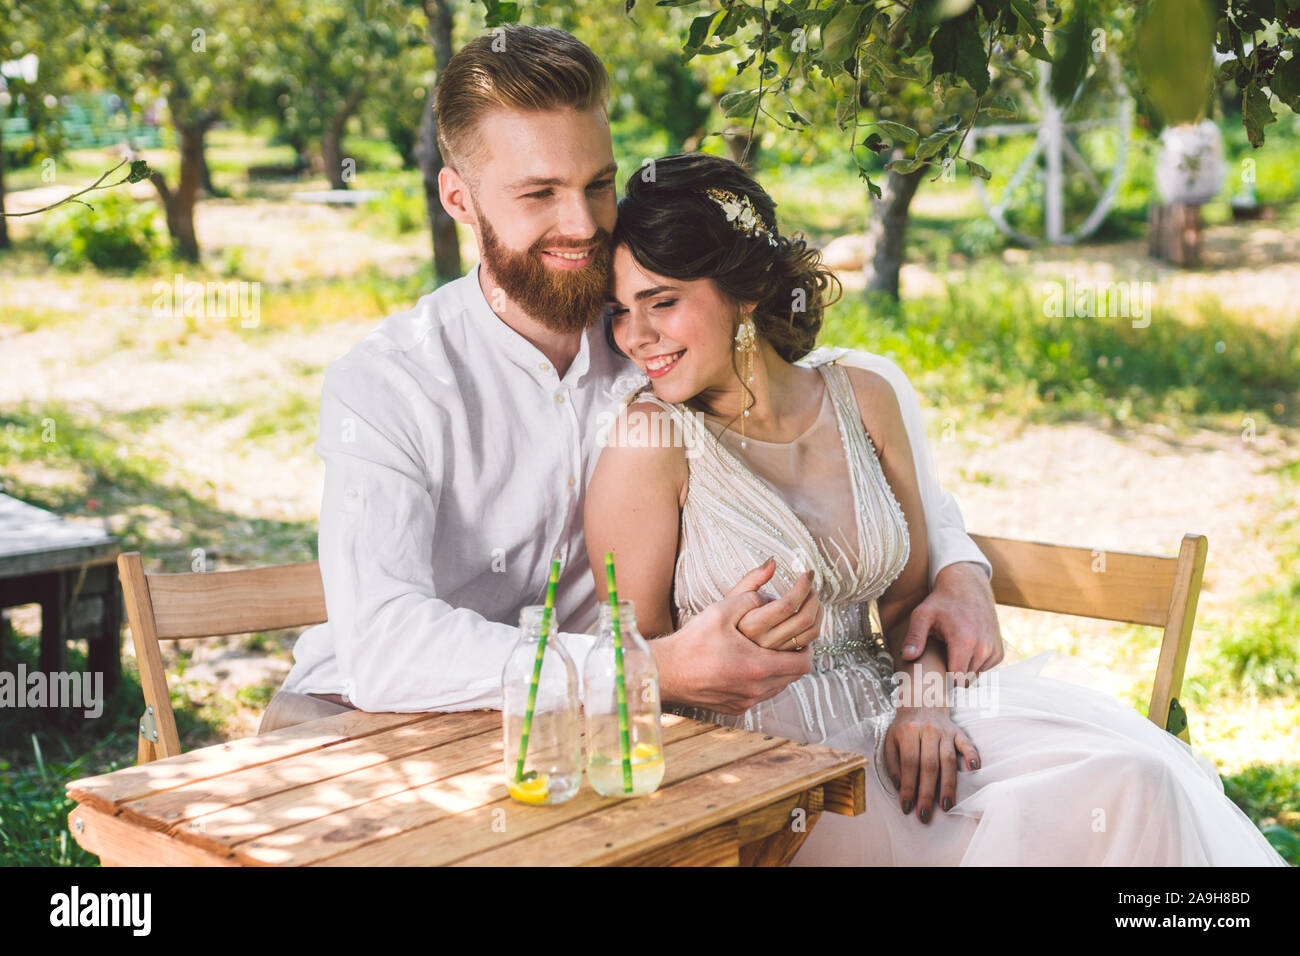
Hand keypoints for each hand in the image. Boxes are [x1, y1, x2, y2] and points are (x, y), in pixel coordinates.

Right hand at [651, 567, 812, 714]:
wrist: (666, 672)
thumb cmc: (692, 642)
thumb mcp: (721, 610)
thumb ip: (750, 593)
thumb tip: (771, 570)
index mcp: (758, 666)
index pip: (803, 662)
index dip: (809, 645)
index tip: (804, 630)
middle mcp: (756, 689)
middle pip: (795, 675)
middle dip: (799, 654)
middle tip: (795, 636)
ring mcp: (746, 700)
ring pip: (780, 686)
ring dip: (782, 666)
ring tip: (777, 647)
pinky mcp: (736, 707)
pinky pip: (762, 693)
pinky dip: (766, 678)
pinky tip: (755, 663)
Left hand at [883, 706, 979, 823]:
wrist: (920, 700)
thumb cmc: (904, 726)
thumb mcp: (890, 740)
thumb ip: (893, 762)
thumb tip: (900, 787)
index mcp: (908, 732)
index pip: (909, 763)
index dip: (908, 786)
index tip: (907, 807)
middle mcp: (927, 731)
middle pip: (929, 765)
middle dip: (927, 793)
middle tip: (925, 815)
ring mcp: (945, 731)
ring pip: (948, 760)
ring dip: (948, 785)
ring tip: (947, 805)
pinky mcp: (958, 732)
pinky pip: (967, 744)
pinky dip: (971, 756)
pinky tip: (973, 769)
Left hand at [899, 561, 1002, 683]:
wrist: (968, 587)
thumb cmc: (941, 602)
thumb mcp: (922, 615)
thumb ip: (914, 637)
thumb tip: (906, 656)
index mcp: (964, 641)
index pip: (955, 679)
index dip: (942, 678)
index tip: (932, 672)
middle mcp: (983, 648)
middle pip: (964, 680)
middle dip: (951, 674)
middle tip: (939, 659)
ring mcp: (994, 650)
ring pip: (974, 676)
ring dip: (963, 669)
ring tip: (951, 651)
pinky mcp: (999, 652)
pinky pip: (984, 669)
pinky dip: (974, 664)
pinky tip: (964, 650)